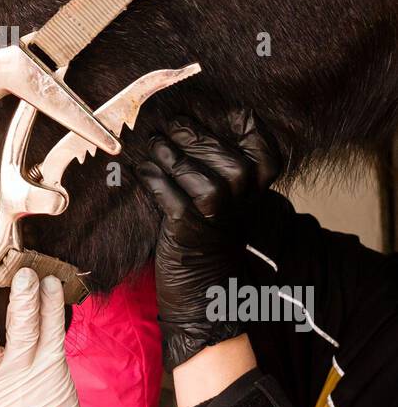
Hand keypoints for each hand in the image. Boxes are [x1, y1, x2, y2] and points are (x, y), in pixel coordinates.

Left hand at [134, 109, 284, 369]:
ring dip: (170, 155)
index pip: (264, 148)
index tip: (224, 115)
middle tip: (172, 125)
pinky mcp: (187, 230)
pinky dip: (152, 180)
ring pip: (195, 175)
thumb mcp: (227, 200)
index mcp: (257, 188)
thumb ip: (219, 165)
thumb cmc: (211, 236)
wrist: (206, 291)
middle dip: (194, 136)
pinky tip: (142, 170)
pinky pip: (168, 196)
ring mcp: (216, 216)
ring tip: (154, 144)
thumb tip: (190, 124)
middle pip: (225, 156)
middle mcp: (243, 200)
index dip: (246, 127)